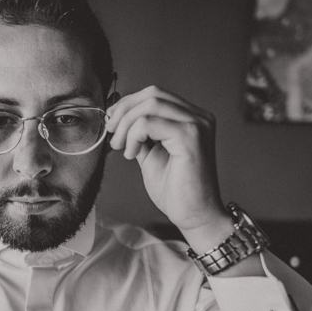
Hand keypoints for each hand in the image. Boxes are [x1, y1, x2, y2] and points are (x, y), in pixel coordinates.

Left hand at [105, 86, 227, 240]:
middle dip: (124, 111)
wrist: (194, 216)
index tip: (112, 124)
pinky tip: (133, 155)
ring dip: (127, 125)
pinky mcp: (191, 138)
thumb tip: (118, 118)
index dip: (128, 105)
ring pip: (150, 104)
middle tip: (112, 135)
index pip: (155, 95)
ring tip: (122, 148)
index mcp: (192, 118)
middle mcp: (199, 117)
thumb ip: (141, 134)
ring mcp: (197, 125)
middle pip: (152, 94)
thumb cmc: (176, 191)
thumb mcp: (152, 154)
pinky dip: (134, 136)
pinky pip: (150, 123)